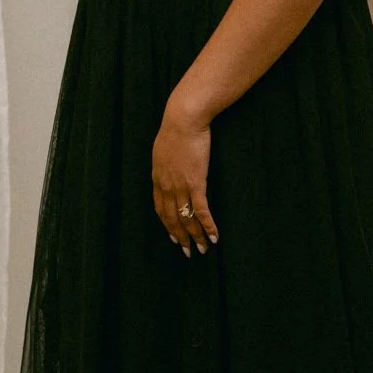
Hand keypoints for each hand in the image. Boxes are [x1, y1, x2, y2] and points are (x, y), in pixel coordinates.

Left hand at [152, 100, 217, 257]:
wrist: (183, 120)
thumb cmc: (176, 128)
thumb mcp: (164, 148)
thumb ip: (166, 161)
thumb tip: (168, 163)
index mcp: (158, 178)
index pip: (160, 208)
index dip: (167, 224)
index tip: (173, 236)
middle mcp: (167, 186)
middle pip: (172, 218)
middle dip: (181, 237)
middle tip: (189, 252)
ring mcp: (180, 186)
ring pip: (186, 218)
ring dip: (195, 236)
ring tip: (203, 250)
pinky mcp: (196, 183)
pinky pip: (201, 210)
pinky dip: (208, 225)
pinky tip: (214, 236)